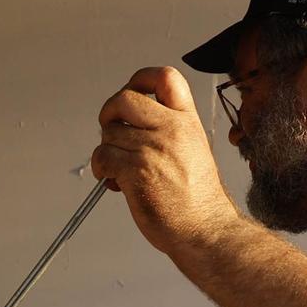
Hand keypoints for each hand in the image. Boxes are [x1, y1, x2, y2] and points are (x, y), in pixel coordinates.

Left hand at [90, 68, 241, 258]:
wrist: (205, 229)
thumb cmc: (197, 199)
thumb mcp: (194, 149)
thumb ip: (168, 130)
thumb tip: (129, 123)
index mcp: (187, 121)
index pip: (164, 77)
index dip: (140, 79)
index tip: (131, 93)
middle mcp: (171, 129)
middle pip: (123, 98)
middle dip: (109, 115)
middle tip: (114, 133)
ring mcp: (152, 148)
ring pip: (108, 133)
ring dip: (106, 151)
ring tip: (120, 170)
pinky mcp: (136, 170)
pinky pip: (102, 156)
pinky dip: (101, 169)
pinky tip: (115, 182)